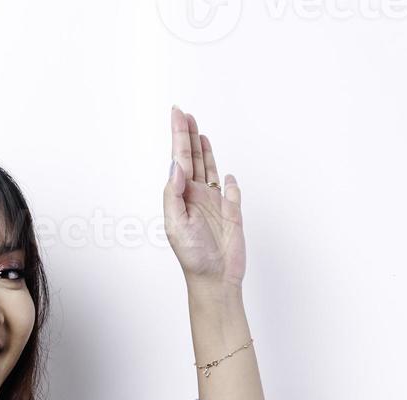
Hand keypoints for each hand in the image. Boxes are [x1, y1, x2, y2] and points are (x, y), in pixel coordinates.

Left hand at [163, 104, 244, 286]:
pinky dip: (229, 183)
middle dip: (189, 136)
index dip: (178, 135)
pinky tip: (225, 176)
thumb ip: (173, 193)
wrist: (215, 278)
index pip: (178, 158)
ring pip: (209, 170)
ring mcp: (214, 204)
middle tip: (186, 114)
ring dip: (204, 151)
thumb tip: (175, 166)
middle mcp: (196, 196)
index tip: (177, 113)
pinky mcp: (232, 213)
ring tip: (200, 133)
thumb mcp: (175, 224)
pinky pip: (232, 192)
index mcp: (181, 195)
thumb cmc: (192, 256)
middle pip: (192, 159)